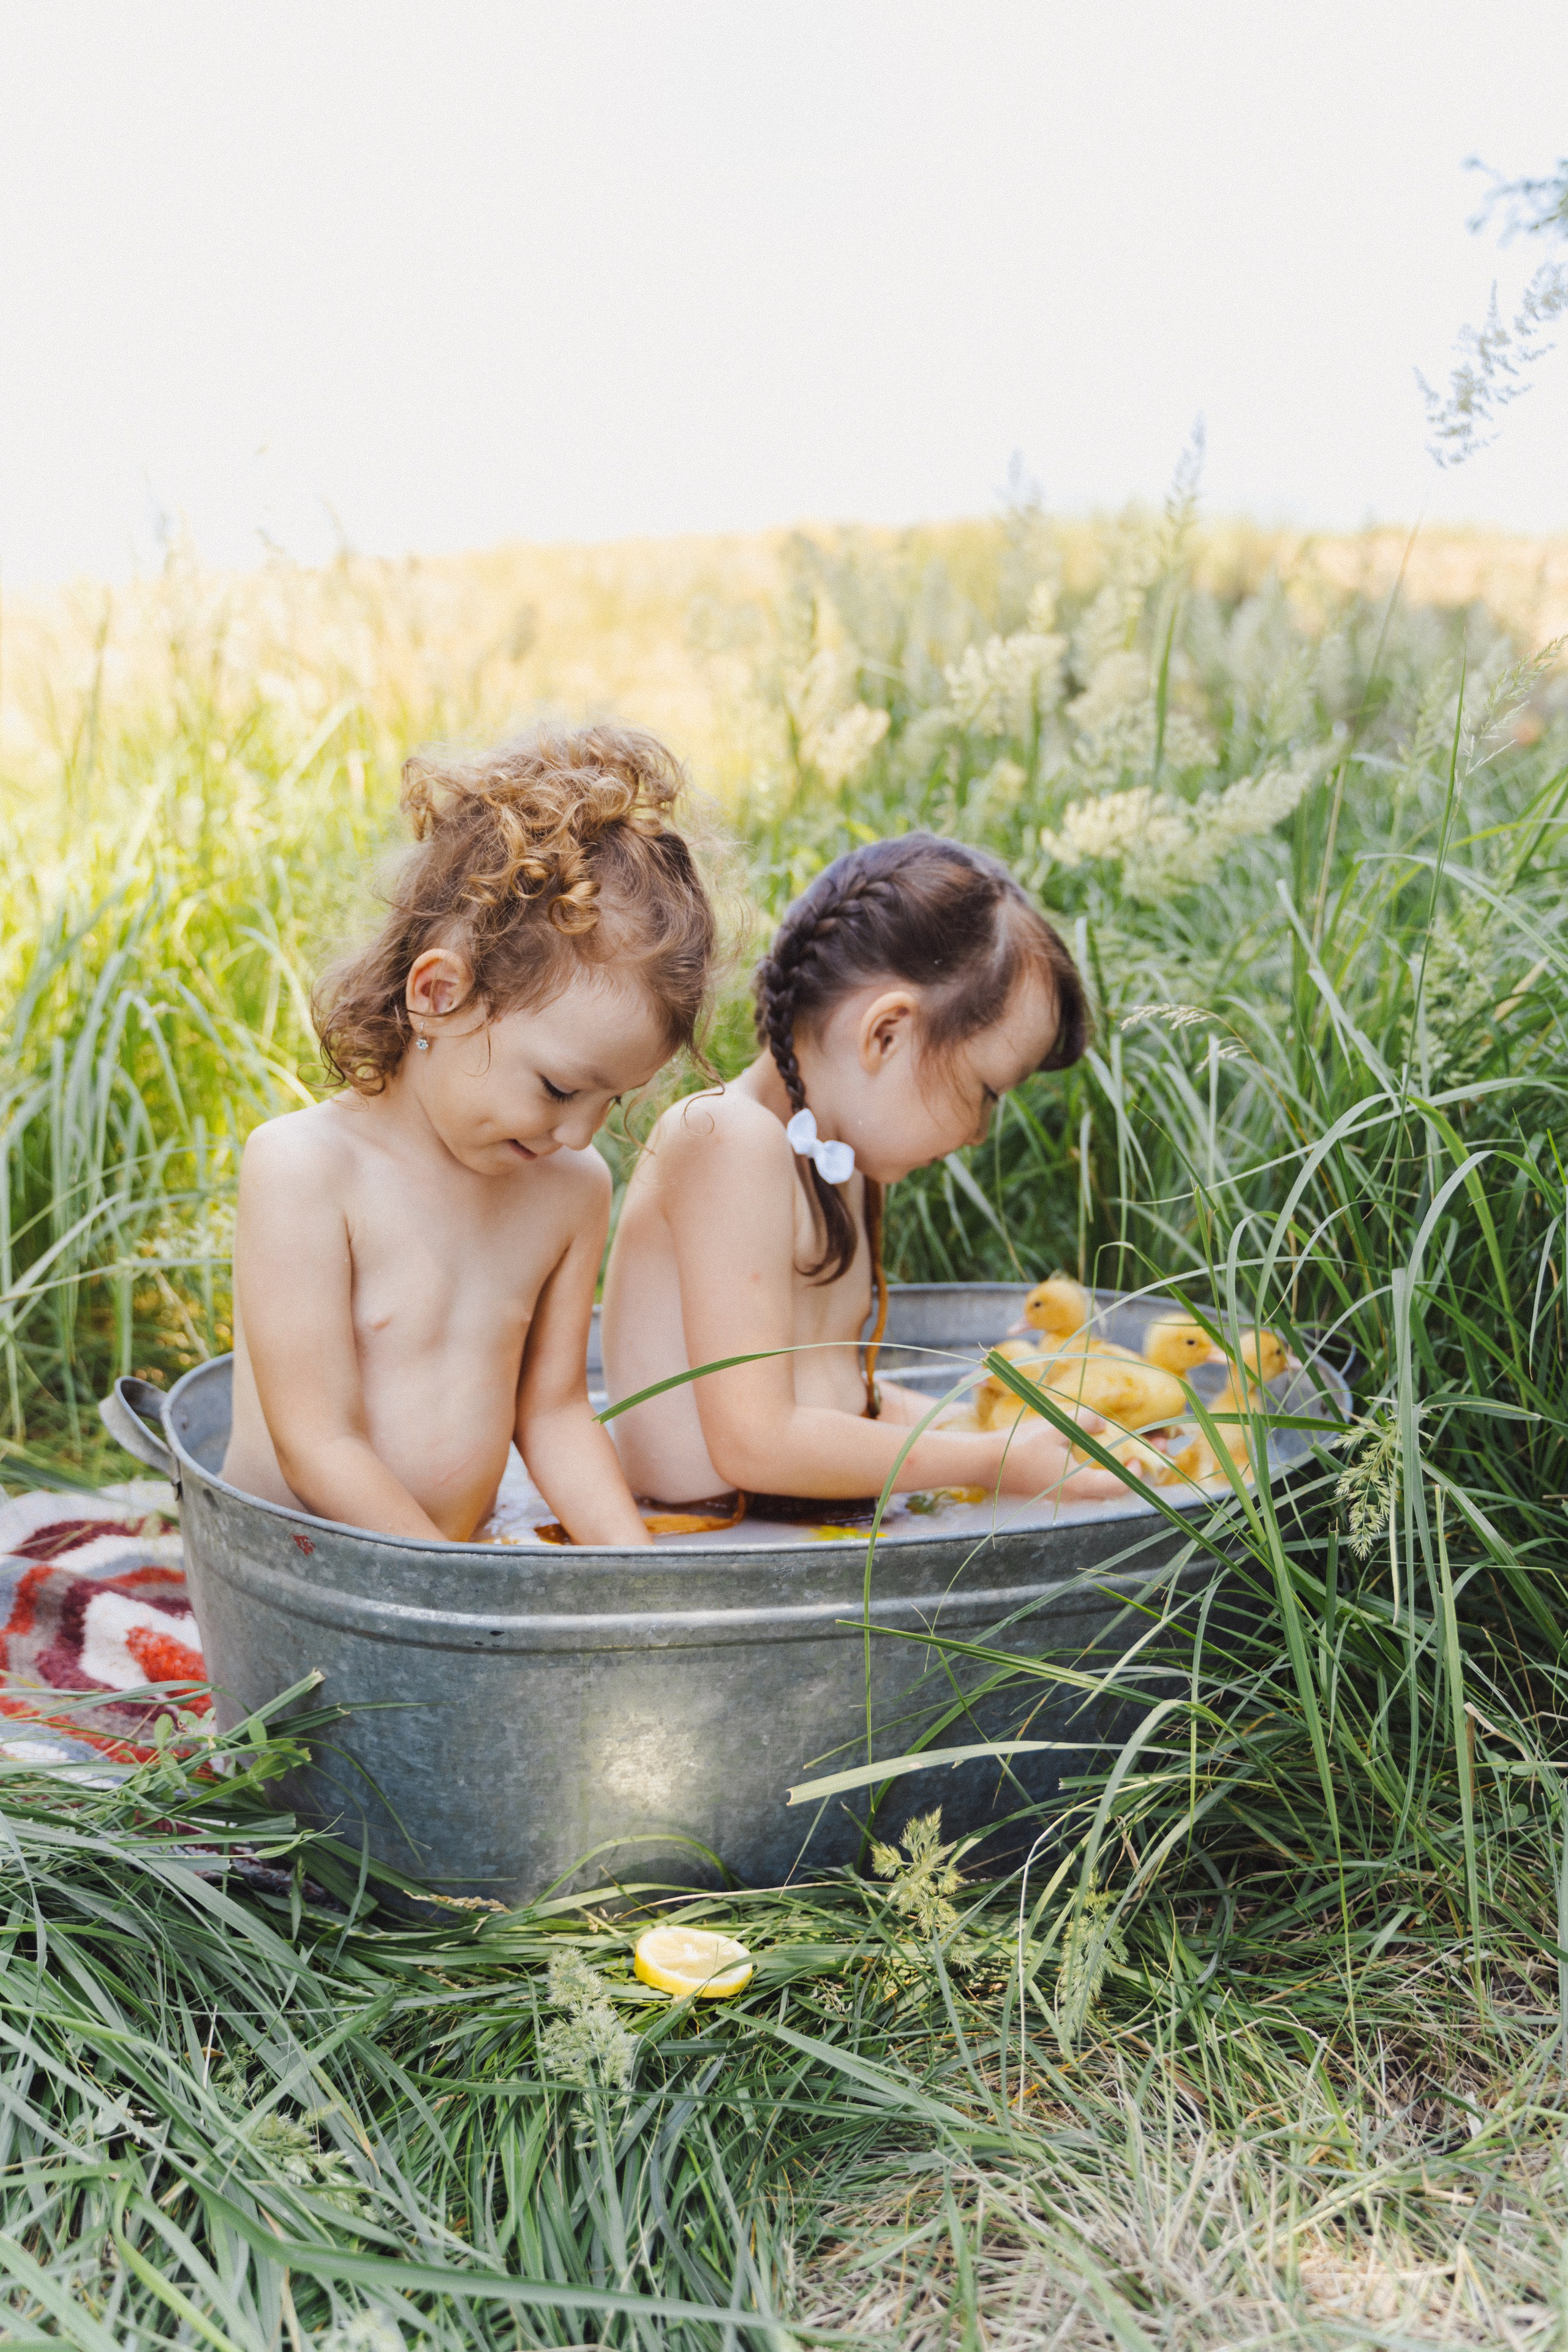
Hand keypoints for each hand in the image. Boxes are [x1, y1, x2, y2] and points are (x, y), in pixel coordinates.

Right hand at [998, 1412, 1131, 1503]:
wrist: (984, 1462)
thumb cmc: (1020, 1445)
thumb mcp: (1056, 1427)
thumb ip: (1085, 1423)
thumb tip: (1102, 1425)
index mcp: (1078, 1484)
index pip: (1119, 1486)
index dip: (1134, 1473)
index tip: (1137, 1457)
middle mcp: (1071, 1497)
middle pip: (1108, 1492)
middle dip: (1124, 1475)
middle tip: (1131, 1456)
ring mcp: (1057, 1498)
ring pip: (1092, 1491)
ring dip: (1106, 1476)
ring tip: (1110, 1456)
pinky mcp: (1046, 1494)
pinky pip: (1076, 1488)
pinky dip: (1087, 1475)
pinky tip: (1081, 1458)